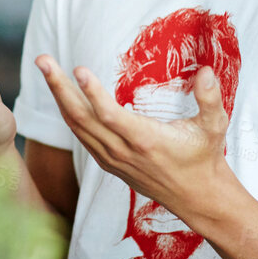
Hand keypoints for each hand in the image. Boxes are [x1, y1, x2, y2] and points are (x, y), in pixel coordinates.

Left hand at [33, 55, 231, 212]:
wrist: (197, 197)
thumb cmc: (204, 158)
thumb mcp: (214, 127)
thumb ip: (210, 98)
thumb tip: (206, 70)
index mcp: (146, 141)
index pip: (110, 116)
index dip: (93, 93)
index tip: (78, 69)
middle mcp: (122, 151)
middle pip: (81, 117)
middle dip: (58, 87)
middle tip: (43, 60)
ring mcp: (112, 158)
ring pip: (76, 125)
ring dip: (58, 96)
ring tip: (46, 68)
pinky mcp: (108, 162)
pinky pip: (81, 135)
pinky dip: (68, 113)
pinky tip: (61, 93)